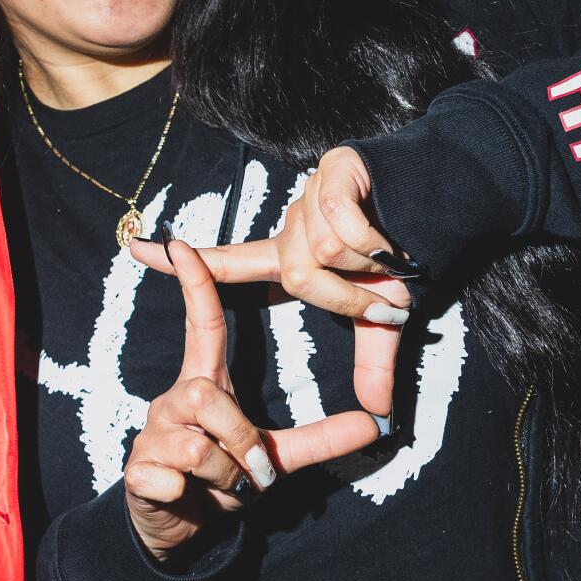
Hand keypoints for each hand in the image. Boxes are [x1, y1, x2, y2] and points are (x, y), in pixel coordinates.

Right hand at [124, 238, 381, 559]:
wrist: (177, 529)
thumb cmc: (221, 480)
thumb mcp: (275, 458)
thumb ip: (320, 439)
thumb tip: (374, 425)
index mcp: (206, 386)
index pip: (202, 325)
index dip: (194, 284)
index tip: (181, 242)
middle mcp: (173, 401)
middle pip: (204, 396)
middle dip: (238, 439)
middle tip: (252, 473)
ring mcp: (151, 435)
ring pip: (193, 444)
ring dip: (221, 475)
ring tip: (222, 488)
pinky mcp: (137, 471)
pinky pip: (170, 477)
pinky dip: (189, 496)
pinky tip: (186, 499)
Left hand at [128, 147, 412, 417]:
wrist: (446, 192)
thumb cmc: (409, 252)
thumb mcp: (384, 311)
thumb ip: (374, 356)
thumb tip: (379, 411)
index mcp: (295, 252)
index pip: (233, 262)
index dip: (185, 263)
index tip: (135, 250)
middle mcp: (295, 222)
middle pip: (298, 274)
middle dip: (348, 296)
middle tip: (388, 300)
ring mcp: (314, 192)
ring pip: (323, 249)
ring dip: (367, 265)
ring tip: (393, 259)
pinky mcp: (337, 168)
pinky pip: (344, 222)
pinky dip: (374, 239)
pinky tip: (394, 235)